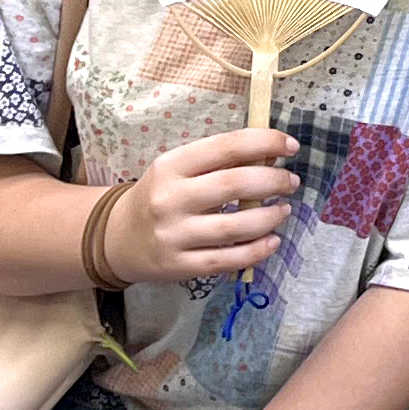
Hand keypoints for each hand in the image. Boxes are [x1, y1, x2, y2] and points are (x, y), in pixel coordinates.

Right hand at [117, 128, 299, 281]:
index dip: (265, 143)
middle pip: (234, 184)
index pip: (226, 146)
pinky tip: (272, 241)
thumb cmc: (159, 196)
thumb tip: (270, 155)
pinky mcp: (178, 266)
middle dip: (273, 181)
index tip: (291, 146)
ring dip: (269, 217)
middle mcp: (170, 199)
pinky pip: (226, 260)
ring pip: (234, 227)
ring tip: (283, 210)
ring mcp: (173, 235)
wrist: (117, 238)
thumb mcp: (178, 170)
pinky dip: (256, 251)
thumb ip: (218, 161)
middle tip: (291, 182)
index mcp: (171, 166)